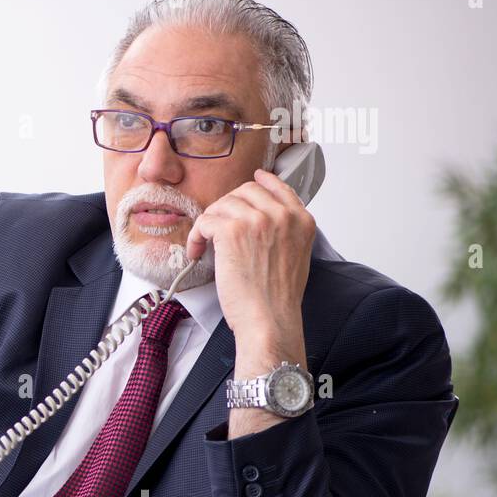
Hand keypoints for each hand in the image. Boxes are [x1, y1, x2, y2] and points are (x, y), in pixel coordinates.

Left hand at [184, 168, 315, 346]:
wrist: (269, 318)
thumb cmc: (277, 297)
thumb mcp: (296, 256)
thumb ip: (285, 232)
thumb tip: (264, 220)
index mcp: (301, 220)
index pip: (279, 187)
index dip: (262, 181)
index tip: (254, 179)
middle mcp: (281, 215)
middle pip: (246, 191)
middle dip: (227, 206)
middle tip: (217, 227)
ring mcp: (256, 220)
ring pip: (222, 204)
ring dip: (209, 223)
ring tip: (206, 245)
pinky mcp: (231, 230)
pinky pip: (205, 221)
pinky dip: (196, 237)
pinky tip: (197, 252)